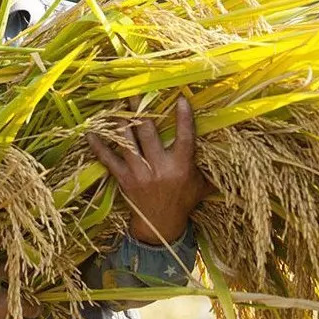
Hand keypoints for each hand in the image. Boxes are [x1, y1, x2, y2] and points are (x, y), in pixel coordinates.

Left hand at [86, 95, 209, 244]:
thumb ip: (210, 167)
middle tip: (135, 89)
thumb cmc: (184, 202)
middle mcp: (159, 168)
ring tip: (115, 103)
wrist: (161, 228)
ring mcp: (139, 173)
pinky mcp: (124, 180)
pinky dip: (98, 146)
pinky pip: (108, 160)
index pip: (185, 137)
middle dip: (141, 110)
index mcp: (181, 167)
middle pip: (148, 132)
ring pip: (127, 141)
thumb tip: (229, 147)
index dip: (184, 117)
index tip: (181, 98)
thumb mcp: (202, 186)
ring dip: (120, 121)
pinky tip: (89, 133)